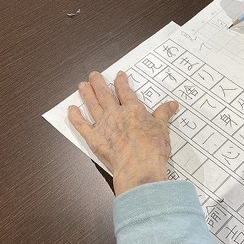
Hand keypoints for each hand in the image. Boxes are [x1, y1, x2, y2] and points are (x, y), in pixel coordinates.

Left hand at [68, 71, 178, 194]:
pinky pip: (81, 126)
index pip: (125, 91)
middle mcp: (115, 114)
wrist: (139, 168)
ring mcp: (103, 126)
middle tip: (94, 75)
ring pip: (92, 105)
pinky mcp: (94, 139)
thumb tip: (171, 104)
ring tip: (81, 86)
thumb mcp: (162, 128)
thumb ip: (164, 114)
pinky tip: (71, 110)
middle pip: (104, 94)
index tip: (119, 76)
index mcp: (133, 110)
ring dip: (86, 94)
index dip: (121, 82)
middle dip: (98, 83)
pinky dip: (75, 117)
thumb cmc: (151, 150)